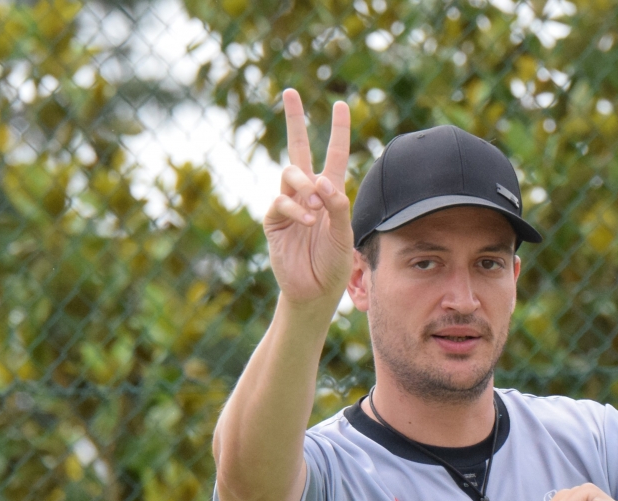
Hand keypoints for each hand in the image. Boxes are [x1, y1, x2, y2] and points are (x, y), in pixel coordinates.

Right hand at [264, 89, 352, 309]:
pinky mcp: (273, 220)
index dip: (339, 131)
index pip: (334, 155)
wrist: (314, 291)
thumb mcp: (344, 233)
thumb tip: (322, 180)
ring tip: (316, 206)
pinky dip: (296, 209)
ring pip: (290, 173)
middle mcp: (307, 193)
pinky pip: (280, 202)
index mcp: (329, 193)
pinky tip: (308, 221)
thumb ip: (338, 205)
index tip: (341, 105)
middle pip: (298, 148)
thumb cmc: (333, 264)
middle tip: (291, 92)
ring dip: (304, 184)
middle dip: (294, 120)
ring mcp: (288, 204)